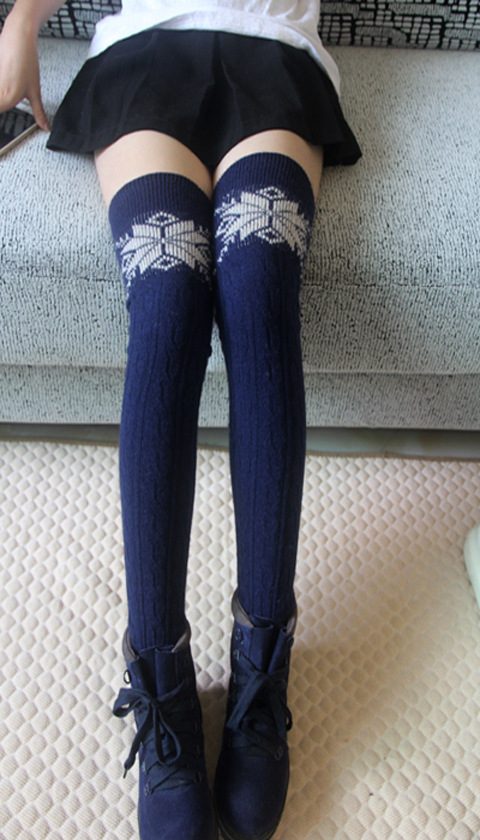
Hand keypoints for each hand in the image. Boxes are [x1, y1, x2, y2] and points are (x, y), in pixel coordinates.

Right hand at [0, 13, 49, 129]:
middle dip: (2, 104)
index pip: (0, 112)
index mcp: (7, 98)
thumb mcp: (35, 91)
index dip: (3, 117)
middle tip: (8, 99)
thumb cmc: (26, 59)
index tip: (4, 137)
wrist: (18, 37)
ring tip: (7, 90)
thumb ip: (38, 112)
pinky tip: (3, 87)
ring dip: (1, 100)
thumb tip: (44, 127)